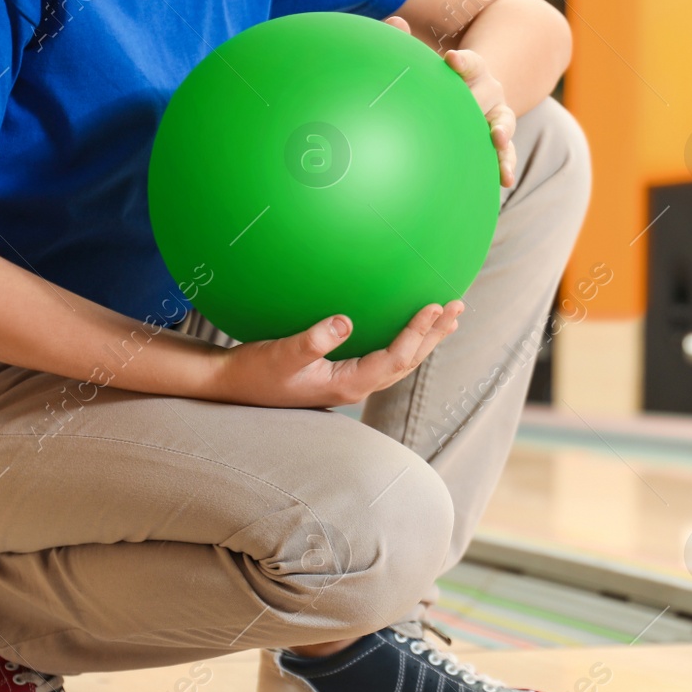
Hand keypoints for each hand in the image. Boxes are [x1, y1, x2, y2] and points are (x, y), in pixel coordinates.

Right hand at [209, 302, 462, 407]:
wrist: (233, 385)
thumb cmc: (254, 371)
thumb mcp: (280, 353)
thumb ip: (311, 339)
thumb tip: (344, 322)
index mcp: (347, 384)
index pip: (395, 358)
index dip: (418, 333)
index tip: (435, 306)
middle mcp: (356, 386)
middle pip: (408, 362)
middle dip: (434, 334)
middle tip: (458, 305)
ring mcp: (350, 381)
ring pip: (400, 361)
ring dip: (425, 338)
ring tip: (448, 316)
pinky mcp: (343, 372)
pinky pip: (385, 355)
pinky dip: (403, 338)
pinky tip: (408, 323)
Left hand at [384, 15, 516, 188]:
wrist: (470, 94)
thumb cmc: (440, 78)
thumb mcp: (426, 59)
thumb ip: (406, 42)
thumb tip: (395, 22)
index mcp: (473, 70)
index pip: (471, 62)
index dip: (463, 62)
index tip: (451, 59)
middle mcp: (490, 91)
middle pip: (487, 94)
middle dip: (478, 100)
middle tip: (468, 106)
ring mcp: (497, 117)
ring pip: (504, 123)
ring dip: (501, 132)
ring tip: (496, 140)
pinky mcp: (499, 141)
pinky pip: (505, 153)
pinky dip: (506, 165)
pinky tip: (504, 179)